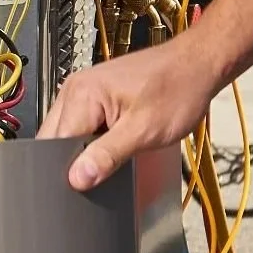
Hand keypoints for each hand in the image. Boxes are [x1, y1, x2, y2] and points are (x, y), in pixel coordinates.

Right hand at [40, 35, 220, 189]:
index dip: (68, 169)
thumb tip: (77, 179)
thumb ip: (108, 156)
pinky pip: (80, 125)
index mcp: (82, 94)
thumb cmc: (178, 89)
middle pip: (55, 139)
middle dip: (71, 161)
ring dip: (82, 151)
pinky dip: (91, 141)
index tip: (82, 188)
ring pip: (66, 133)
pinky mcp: (96, 96)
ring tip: (107, 161)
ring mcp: (84, 91)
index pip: (55, 144)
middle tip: (97, 177)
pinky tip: (109, 149)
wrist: (197, 65)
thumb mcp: (144, 131)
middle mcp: (76, 89)